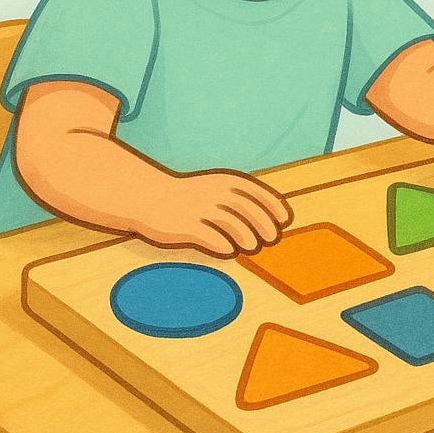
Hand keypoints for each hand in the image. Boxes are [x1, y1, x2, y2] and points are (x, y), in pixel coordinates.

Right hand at [129, 169, 293, 257]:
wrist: (151, 196)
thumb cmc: (191, 196)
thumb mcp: (216, 188)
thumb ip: (241, 200)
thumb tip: (272, 222)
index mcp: (224, 181)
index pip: (257, 192)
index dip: (273, 207)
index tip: (283, 221)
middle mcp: (214, 193)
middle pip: (247, 209)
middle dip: (264, 225)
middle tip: (270, 238)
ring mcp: (198, 209)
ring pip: (231, 223)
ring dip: (246, 237)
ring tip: (250, 246)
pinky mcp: (184, 226)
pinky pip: (209, 237)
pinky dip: (222, 245)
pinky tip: (228, 250)